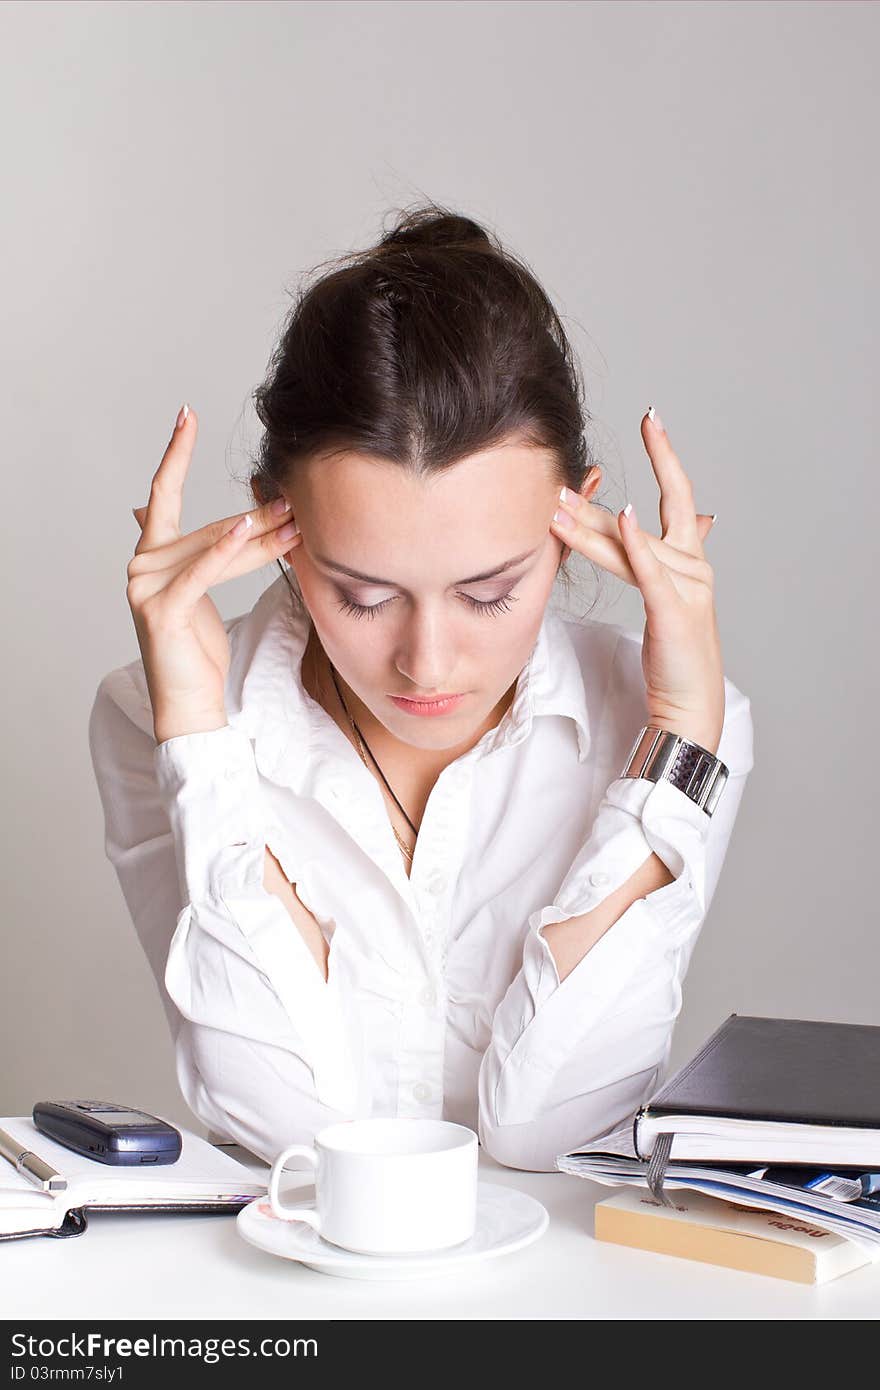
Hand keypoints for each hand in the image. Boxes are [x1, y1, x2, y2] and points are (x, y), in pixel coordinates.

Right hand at [127, 405, 302, 743]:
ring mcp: (145, 587)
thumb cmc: (198, 649)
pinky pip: (201, 574)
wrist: (189, 703)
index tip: (186, 414)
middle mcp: (141, 565)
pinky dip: (225, 553)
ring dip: (258, 536)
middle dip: (256, 517)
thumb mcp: (208, 589)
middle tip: (296, 501)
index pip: (163, 493)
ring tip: (294, 522)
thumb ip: (212, 551)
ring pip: (212, 550)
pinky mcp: (161, 610)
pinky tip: (246, 531)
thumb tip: (232, 519)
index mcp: (151, 555)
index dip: (175, 452)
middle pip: (208, 529)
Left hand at [549, 410, 724, 753]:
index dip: (665, 454)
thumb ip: (651, 557)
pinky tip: (623, 516)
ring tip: (554, 506)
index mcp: (690, 559)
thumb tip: (640, 521)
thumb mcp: (665, 598)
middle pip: (642, 519)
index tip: (650, 417)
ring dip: (589, 525)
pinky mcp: (674, 611)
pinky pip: (651, 570)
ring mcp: (688, 586)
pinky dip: (636, 543)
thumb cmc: (673, 656)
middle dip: (599, 498)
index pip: (677, 495)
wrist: (690, 705)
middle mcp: (693, 564)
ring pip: (631, 545)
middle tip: (563, 475)